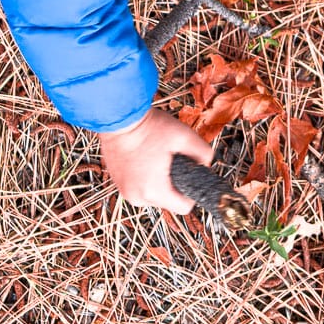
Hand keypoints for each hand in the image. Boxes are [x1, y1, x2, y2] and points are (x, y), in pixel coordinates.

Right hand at [97, 109, 212, 214]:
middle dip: (175, 184)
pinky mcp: (117, 183)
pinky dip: (145, 178)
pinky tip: (146, 158)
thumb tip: (206, 163)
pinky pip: (139, 188)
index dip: (192, 193)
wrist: (118, 116)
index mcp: (154, 191)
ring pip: (153, 195)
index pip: (184, 207)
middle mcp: (137, 197)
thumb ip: (202, 152)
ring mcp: (124, 191)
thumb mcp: (183, 135)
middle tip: (173, 161)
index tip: (191, 175)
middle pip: (168, 201)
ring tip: (157, 157)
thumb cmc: (149, 126)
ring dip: (159, 182)